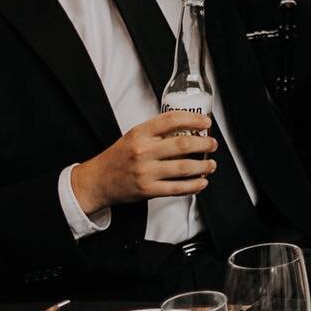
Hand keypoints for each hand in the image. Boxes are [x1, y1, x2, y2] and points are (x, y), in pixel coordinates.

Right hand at [70, 111, 216, 213]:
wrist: (97, 180)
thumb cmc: (120, 156)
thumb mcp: (135, 134)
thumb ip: (158, 130)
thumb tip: (189, 127)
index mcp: (141, 133)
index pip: (172, 120)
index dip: (194, 119)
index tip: (207, 122)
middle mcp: (144, 151)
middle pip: (182, 145)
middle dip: (204, 144)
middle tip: (212, 144)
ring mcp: (146, 172)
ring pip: (183, 168)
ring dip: (203, 166)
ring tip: (211, 164)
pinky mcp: (147, 190)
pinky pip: (176, 188)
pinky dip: (192, 186)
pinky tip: (201, 182)